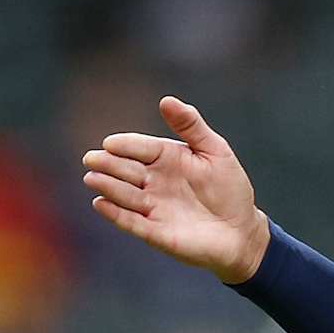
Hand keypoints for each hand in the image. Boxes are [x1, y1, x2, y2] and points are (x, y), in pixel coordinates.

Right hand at [82, 96, 269, 283]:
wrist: (241, 229)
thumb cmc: (229, 187)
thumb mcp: (215, 151)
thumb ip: (191, 126)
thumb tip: (166, 100)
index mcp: (166, 158)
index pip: (141, 148)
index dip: (126, 145)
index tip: (110, 143)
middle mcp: (154, 181)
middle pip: (126, 170)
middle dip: (109, 164)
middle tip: (92, 159)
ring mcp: (153, 206)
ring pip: (125, 195)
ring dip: (108, 186)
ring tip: (93, 178)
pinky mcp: (154, 232)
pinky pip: (131, 222)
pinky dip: (116, 214)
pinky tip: (100, 203)